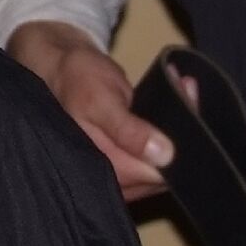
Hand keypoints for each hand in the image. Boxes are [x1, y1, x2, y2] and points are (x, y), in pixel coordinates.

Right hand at [6, 21, 173, 201]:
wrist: (57, 65)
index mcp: (105, 172)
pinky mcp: (130, 158)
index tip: (188, 104)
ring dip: (179, 125)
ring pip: (167, 159)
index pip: (159, 174)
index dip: (180, 144)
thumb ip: (128, 130)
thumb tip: (164, 155)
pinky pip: (159, 149)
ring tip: (182, 86)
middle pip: (167, 168)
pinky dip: (169, 125)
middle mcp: (116, 180)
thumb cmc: (73, 79)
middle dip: (182, 130)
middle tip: (186, 87)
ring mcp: (124, 170)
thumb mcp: (99, 100)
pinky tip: (176, 95)